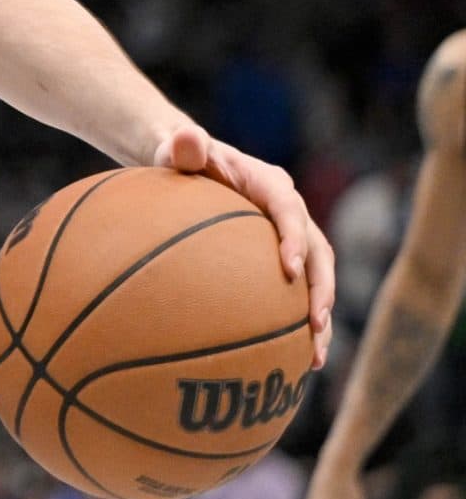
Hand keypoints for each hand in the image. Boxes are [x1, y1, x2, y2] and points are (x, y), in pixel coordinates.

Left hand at [154, 125, 332, 367]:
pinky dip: (297, 323)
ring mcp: (289, 235)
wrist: (185, 163)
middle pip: (320, 251)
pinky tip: (290, 361)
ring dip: (320, 316)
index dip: (294, 240)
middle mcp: (289, 210)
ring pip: (318, 278)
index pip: (289, 210)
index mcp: (269, 184)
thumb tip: (185, 137)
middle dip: (322, 289)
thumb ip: (184, 148)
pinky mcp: (281, 257)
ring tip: (315, 357)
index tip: (289, 272)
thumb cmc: (178, 158)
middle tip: (315, 324)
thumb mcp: (177, 151)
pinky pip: (297, 292)